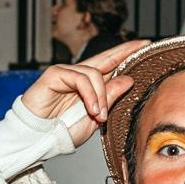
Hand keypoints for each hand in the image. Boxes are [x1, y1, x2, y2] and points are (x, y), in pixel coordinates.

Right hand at [16, 40, 149, 145]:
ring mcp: (66, 73)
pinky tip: (93, 110)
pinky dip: (90, 95)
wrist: (39, 139)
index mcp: (90, 86)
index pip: (111, 65)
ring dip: (101, 96)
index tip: (145, 46)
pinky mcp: (54, 74)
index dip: (127, 54)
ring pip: (94, 73)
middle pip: (106, 57)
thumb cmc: (62, 131)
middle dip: (125, 51)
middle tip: (143, 45)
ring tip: (100, 116)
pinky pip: (80, 79)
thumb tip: (128, 79)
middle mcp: (79, 75)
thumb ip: (110, 98)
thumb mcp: (94, 117)